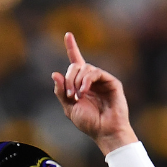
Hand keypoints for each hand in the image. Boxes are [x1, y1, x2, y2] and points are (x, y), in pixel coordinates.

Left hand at [52, 32, 137, 155]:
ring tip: (77, 97)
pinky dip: (86, 81)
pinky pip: (95, 73)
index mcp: (80, 84)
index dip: (72, 47)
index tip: (67, 35)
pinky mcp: (111, 82)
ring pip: (85, 68)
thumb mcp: (69, 108)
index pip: (75, 62)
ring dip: (76, 82)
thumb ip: (61, 92)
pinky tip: (83, 92)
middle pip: (76, 66)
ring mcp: (102, 80)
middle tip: (70, 95)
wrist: (103, 131)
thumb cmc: (88, 122)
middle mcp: (91, 80)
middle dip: (69, 78)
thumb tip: (54, 74)